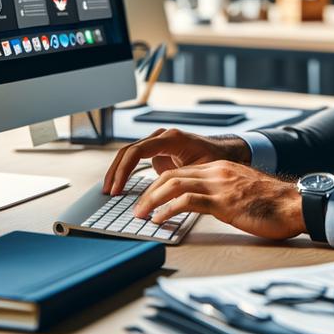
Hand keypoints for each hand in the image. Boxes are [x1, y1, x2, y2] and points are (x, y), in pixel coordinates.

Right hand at [102, 128, 250, 195]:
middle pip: (128, 151)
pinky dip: (126, 172)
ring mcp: (158, 143)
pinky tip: (120, 187)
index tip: (118, 188)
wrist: (224, 152)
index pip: (138, 151)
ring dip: (117, 172)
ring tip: (109, 190)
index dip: (124, 170)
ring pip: (129, 154)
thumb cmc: (216, 160)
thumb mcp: (200, 171)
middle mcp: (161, 137)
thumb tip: (162, 196)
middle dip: (115, 172)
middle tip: (108, 192)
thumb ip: (180, 179)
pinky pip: (136, 160)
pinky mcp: (157, 151)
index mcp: (171, 139)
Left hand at [132, 160, 304, 239]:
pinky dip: (169, 210)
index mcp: (220, 168)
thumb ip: (222, 193)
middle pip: (171, 175)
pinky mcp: (225, 202)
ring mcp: (220, 186)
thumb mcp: (242, 192)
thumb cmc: (273, 204)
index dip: (158, 184)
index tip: (147, 199)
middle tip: (137, 209)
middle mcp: (217, 172)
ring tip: (142, 215)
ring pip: (174, 185)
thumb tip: (204, 205)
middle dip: (148, 191)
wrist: (295, 204)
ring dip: (152, 200)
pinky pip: (188, 202)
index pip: (180, 171)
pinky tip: (160, 219)